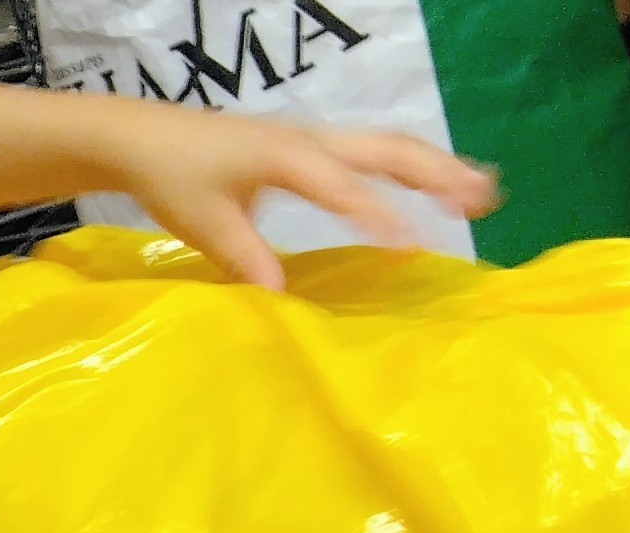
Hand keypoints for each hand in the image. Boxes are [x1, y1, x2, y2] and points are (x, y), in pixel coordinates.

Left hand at [100, 104, 498, 288]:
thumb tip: (280, 297)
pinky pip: (372, 154)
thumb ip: (243, 255)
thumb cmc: (174, 177)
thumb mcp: (203, 222)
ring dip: (435, 168)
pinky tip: (438, 186)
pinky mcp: (313, 150)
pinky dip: (410, 168)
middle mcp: (310, 140)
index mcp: (285, 154)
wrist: (147, 138)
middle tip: (482, 200)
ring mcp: (316, 141)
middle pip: (387, 149)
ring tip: (482, 191)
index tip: (408, 246)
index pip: (340, 185)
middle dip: (435, 174)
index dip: (375, 214)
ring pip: (388, 147)